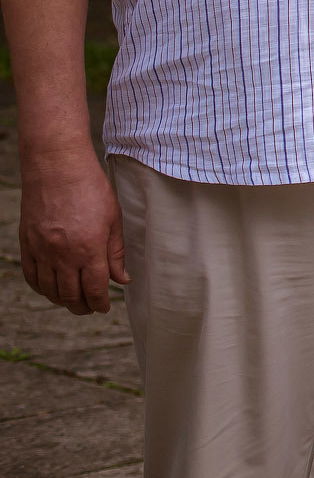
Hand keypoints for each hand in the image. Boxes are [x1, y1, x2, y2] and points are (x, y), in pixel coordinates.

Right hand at [17, 147, 125, 314]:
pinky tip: (50, 288)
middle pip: (71, 295)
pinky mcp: (27, 244)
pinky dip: (41, 288)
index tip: (105, 307)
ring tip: (73, 301)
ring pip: (49, 290)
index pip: (95, 289)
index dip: (100, 303)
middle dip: (83, 307)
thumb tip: (122, 279)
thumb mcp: (114, 219)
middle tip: (90, 308)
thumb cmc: (91, 189)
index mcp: (89, 249)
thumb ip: (116, 253)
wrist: (57, 169)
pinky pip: (31, 276)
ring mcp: (42, 251)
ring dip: (62, 300)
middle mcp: (63, 255)